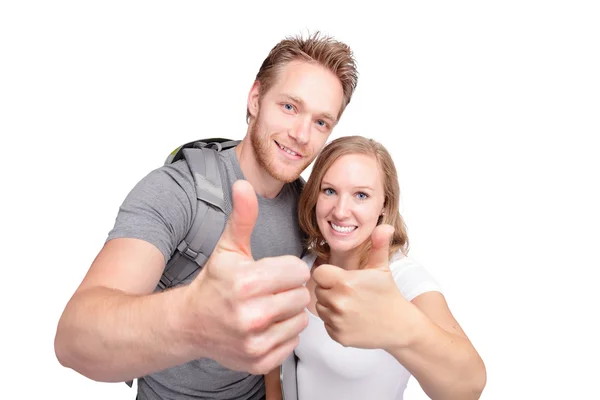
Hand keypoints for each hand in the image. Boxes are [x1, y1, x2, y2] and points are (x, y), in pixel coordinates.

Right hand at [183, 180, 309, 373]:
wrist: (189, 323)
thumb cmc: (213, 284)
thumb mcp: (228, 248)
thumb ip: (242, 217)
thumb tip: (244, 185)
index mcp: (246, 283)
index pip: (297, 271)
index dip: (287, 269)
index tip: (273, 272)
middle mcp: (251, 315)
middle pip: (301, 296)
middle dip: (289, 290)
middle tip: (269, 291)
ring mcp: (254, 341)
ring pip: (300, 320)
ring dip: (288, 313)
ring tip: (268, 307)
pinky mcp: (258, 360)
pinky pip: (293, 342)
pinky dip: (283, 334)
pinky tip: (266, 326)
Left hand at [313, 224, 407, 349]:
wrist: (400, 326)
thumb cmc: (388, 294)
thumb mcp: (382, 267)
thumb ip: (378, 245)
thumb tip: (385, 226)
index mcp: (345, 282)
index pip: (318, 273)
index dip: (328, 275)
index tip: (340, 278)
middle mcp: (338, 302)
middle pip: (318, 291)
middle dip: (330, 290)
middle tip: (349, 293)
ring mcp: (337, 321)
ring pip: (321, 308)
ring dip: (331, 306)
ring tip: (351, 305)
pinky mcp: (338, 336)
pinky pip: (326, 324)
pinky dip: (335, 322)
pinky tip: (351, 319)